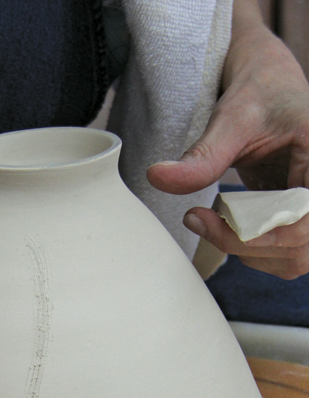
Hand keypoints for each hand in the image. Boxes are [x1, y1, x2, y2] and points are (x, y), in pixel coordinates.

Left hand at [147, 0, 308, 278]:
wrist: (267, 85)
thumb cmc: (260, 91)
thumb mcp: (232, 118)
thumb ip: (203, 155)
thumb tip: (158, 177)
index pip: (302, 224)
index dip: (255, 236)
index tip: (202, 219)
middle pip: (298, 249)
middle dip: (245, 245)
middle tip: (199, 220)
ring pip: (293, 258)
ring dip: (248, 251)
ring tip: (210, 220)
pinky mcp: (301, 217)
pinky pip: (284, 252)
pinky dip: (252, 247)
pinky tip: (226, 224)